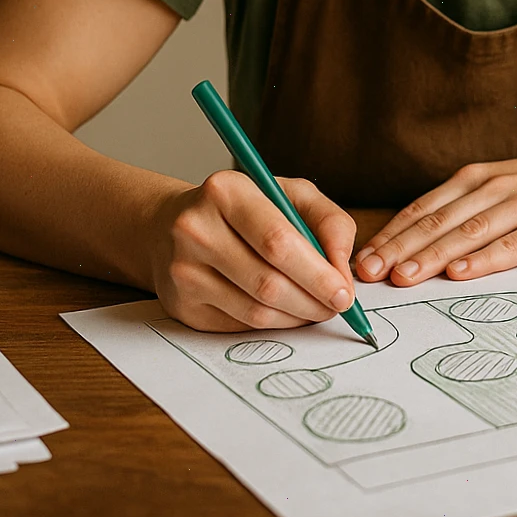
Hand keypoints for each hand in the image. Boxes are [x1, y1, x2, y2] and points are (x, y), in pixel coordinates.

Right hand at [147, 171, 357, 331]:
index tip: (345, 292)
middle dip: (314, 301)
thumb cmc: (243, 208)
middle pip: (268, 282)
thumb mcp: (290, 194)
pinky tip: (286, 310)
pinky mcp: (182, 305)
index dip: (318, 274)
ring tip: (316, 307)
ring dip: (297, 316)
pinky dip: (274, 323)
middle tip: (337, 305)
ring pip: (256, 310)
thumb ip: (329, 221)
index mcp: (225, 191)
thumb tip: (342, 267)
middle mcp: (196, 229)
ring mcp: (184, 271)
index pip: (278, 241)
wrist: (171, 226)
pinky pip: (241, 325)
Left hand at [351, 139, 516, 286]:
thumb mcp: (511, 184)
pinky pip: (510, 246)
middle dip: (396, 247)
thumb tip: (432, 235)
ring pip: (465, 234)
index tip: (360, 255)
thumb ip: (474, 205)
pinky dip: (482, 261)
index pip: (424, 207)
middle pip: (436, 221)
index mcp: (480, 178)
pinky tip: (459, 273)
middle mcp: (494, 189)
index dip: (391, 232)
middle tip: (364, 272)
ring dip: (429, 256)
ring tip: (401, 276)